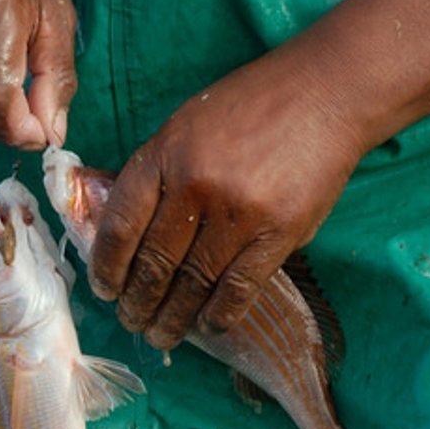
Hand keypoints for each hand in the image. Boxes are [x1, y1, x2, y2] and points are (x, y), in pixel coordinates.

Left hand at [89, 44, 367, 348]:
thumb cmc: (251, 106)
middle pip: (154, 262)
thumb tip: (124, 228)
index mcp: (164, 155)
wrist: (324, 93)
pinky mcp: (279, 233)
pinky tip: (207, 324)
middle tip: (131, 322)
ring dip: (173, 318)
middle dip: (137, 302)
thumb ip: (157, 172)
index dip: (106, 266)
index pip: (120, 225)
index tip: (105, 289)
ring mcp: (238, 213)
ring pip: (193, 283)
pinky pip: (239, 288)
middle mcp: (195, 186)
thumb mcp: (186, 125)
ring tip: (161, 335)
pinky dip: (219, 314)